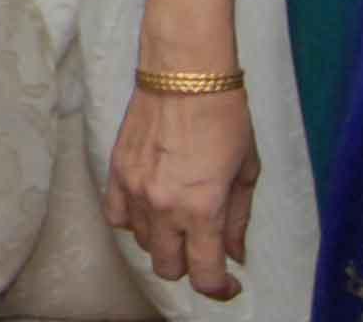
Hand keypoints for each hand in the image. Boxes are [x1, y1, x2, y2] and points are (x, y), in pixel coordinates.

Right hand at [105, 87, 257, 300]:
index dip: (220, 289)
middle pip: (168, 267)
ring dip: (164, 240)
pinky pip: (117, 216)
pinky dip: (133, 221)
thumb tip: (234, 254)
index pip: (204, 276)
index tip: (229, 282)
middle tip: (204, 247)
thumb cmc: (225, 117)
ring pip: (142, 243)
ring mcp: (135, 189)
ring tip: (179, 218)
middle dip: (191, 265)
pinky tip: (149, 208)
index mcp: (203, 210)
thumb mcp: (246, 172)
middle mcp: (164, 207)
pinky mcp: (116, 171)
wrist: (185, 73)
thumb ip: (238, 219)